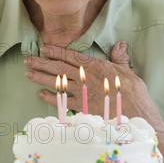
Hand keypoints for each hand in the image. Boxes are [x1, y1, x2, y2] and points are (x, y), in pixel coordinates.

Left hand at [24, 42, 163, 162]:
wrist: (135, 118)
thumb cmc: (135, 96)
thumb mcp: (129, 73)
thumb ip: (120, 59)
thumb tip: (120, 44)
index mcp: (96, 67)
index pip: (72, 57)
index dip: (56, 51)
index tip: (43, 48)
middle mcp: (85, 79)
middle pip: (59, 68)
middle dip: (42, 63)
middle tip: (28, 60)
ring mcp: (82, 94)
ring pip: (56, 83)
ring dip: (41, 78)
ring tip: (28, 73)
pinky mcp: (80, 109)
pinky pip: (61, 102)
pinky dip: (50, 98)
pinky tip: (41, 94)